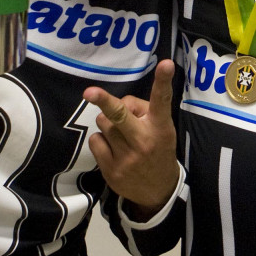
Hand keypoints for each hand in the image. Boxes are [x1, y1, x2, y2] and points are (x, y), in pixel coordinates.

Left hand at [85, 59, 178, 220]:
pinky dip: (101, 140)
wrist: (158, 191)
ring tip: (121, 134)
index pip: (162, 100)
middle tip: (89, 92)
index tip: (166, 64)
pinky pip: (95, 141)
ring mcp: (126, 158)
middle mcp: (143, 140)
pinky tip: (113, 149)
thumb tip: (114, 103)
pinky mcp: (111, 170)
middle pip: (120, 115)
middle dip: (104, 101)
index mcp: (160, 127)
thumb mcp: (161, 129)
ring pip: (103, 124)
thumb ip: (142, 111)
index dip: (163, 81)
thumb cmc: (157, 149)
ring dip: (108, 123)